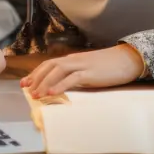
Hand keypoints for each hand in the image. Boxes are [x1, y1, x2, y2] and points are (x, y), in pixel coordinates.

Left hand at [20, 44, 144, 96]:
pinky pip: (72, 78)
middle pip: (50, 65)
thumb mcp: (89, 69)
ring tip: (36, 94)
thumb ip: (77, 74)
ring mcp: (82, 65)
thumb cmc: (110, 66)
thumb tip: (64, 85)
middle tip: (26, 88)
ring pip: (58, 71)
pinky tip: (52, 93)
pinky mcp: (90, 73)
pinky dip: (60, 85)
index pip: (50, 63)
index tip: (26, 82)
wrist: (128, 59)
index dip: (36, 72)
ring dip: (45, 82)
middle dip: (36, 77)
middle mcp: (75, 60)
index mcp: (74, 59)